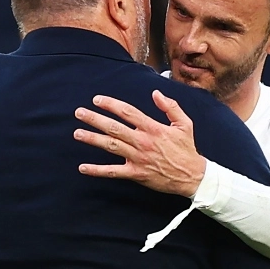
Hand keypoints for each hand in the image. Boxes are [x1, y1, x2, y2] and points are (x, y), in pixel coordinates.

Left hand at [73, 90, 206, 197]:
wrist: (192, 176)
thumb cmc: (186, 149)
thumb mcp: (184, 124)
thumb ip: (170, 106)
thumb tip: (156, 93)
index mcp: (153, 128)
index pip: (127, 112)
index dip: (111, 104)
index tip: (97, 100)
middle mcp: (142, 141)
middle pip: (114, 127)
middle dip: (95, 119)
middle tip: (79, 113)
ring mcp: (137, 158)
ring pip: (110, 146)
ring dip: (92, 139)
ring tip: (77, 133)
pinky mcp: (135, 173)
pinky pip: (113, 172)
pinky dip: (97, 170)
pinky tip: (83, 167)